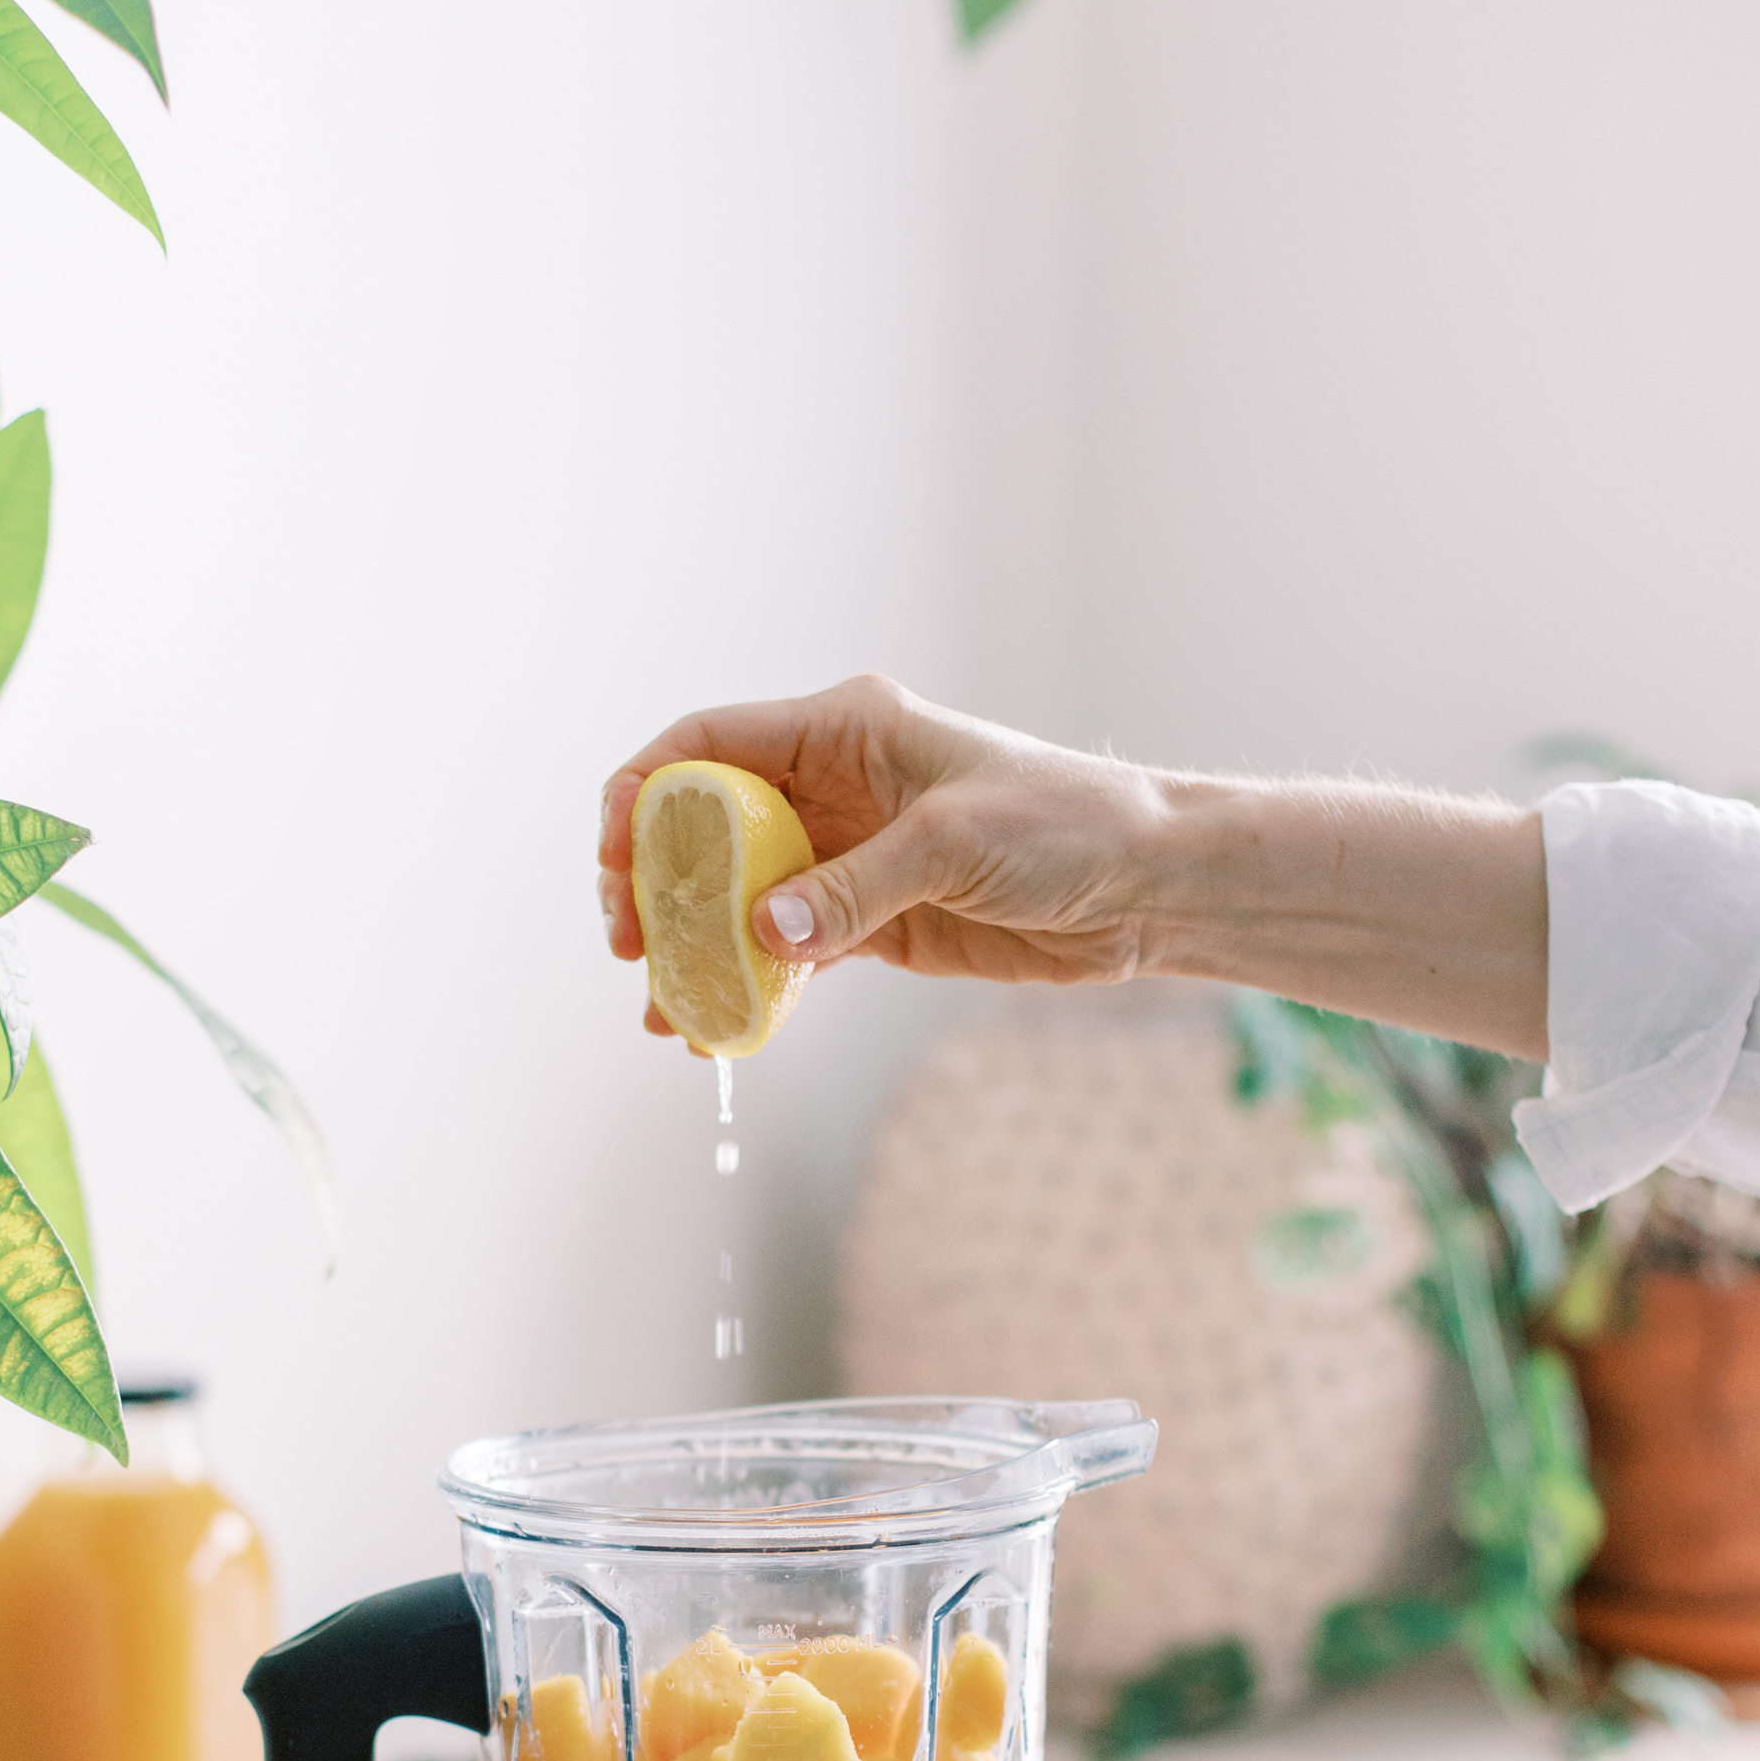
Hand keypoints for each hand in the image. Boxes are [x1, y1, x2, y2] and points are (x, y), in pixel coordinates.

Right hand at [597, 673, 1166, 1034]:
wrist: (1146, 887)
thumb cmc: (1066, 826)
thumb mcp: (954, 845)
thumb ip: (855, 889)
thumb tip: (764, 933)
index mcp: (845, 731)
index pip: (710, 744)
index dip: (646, 791)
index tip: (614, 853)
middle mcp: (834, 787)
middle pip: (707, 827)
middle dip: (657, 885)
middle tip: (630, 944)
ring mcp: (847, 857)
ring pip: (738, 898)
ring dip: (696, 949)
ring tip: (662, 1008)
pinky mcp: (871, 921)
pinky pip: (788, 952)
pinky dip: (751, 987)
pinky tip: (720, 1028)